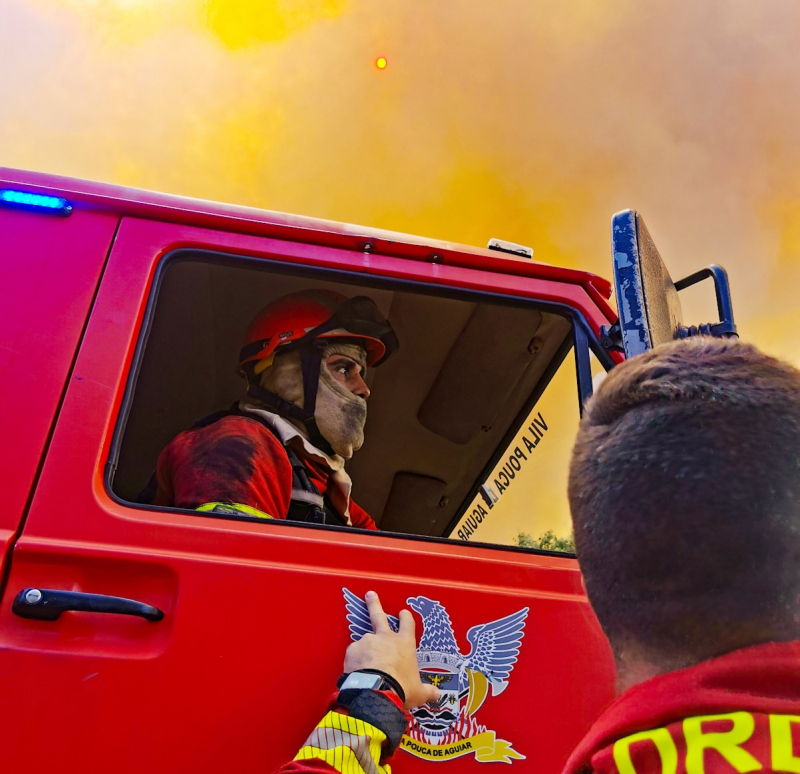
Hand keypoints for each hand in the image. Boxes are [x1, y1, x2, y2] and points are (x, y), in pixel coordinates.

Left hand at [344, 590, 439, 709]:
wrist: (376, 692)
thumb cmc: (401, 689)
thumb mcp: (418, 692)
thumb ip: (427, 691)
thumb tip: (437, 695)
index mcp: (404, 644)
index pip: (407, 624)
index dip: (405, 617)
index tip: (403, 612)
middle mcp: (386, 638)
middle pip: (379, 615)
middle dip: (375, 604)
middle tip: (370, 594)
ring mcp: (368, 641)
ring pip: (364, 640)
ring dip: (364, 648)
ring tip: (363, 663)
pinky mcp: (353, 650)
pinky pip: (354, 655)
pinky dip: (355, 661)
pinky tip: (356, 671)